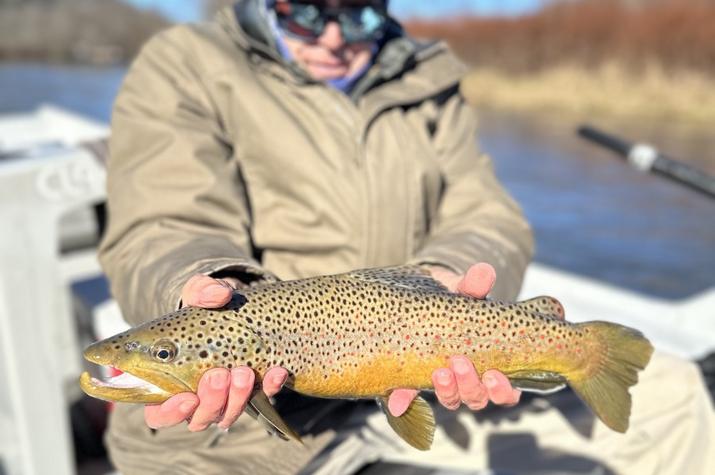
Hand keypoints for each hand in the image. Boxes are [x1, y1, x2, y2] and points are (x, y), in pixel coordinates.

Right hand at [144, 274, 288, 430]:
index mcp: (168, 383)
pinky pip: (262, 398)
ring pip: (228, 415)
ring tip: (244, 372)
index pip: (159, 414)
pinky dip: (269, 387)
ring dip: (238, 398)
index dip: (171, 413)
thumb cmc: (206, 307)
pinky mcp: (253, 391)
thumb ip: (203, 291)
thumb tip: (218, 295)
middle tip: (219, 374)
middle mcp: (195, 398)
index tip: (187, 398)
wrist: (237, 308)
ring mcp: (225, 398)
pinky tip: (277, 371)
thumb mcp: (199, 293)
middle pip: (199, 418)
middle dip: (211, 400)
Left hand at [387, 263, 521, 416]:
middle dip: (470, 385)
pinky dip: (404, 399)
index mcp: (493, 366)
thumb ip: (475, 285)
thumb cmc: (458, 300)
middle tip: (459, 363)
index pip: (505, 393)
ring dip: (446, 391)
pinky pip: (411, 395)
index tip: (493, 374)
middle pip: (477, 398)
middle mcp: (471, 381)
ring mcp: (446, 382)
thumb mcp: (467, 292)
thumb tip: (484, 271)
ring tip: (439, 372)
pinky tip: (397, 401)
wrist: (429, 298)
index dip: (502, 391)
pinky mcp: (416, 379)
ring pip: (451, 400)